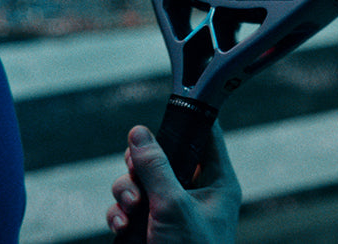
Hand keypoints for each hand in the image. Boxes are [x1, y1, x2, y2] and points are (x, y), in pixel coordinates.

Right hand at [107, 123, 240, 243]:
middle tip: (134, 171)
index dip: (187, 121)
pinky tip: (122, 226)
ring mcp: (172, 210)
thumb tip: (139, 133)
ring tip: (131, 208)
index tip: (164, 111)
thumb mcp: (173, 206)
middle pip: (162, 156)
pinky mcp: (151, 226)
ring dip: (127, 192)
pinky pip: (129, 208)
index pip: (206, 136)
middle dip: (140, 166)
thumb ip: (155, 168)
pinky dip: (121, 214)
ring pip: (140, 182)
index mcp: (216, 182)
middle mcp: (196, 192)